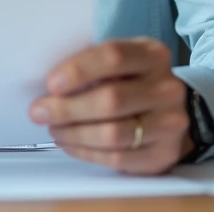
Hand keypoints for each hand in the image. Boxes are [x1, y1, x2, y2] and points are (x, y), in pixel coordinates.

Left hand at [29, 38, 192, 174]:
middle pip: (112, 99)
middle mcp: (166, 88)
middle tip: (39, 112)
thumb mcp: (123, 63)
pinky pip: (118, 158)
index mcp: (153, 55)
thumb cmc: (135, 82)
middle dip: (68, 108)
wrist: (174, 112)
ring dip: (75, 133)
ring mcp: (169, 123)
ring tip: (55, 129)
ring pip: (114, 133)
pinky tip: (71, 144)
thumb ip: (94, 66)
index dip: (79, 70)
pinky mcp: (164, 154)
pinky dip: (87, 152)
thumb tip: (50, 86)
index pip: (114, 57)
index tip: (52, 83)